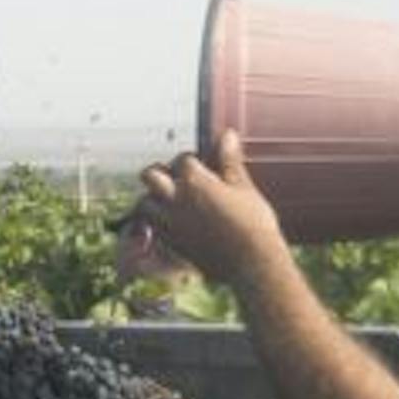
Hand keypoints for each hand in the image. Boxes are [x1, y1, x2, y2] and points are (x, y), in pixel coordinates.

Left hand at [137, 130, 285, 286]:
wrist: (253, 264)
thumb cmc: (254, 224)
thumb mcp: (243, 188)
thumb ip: (229, 161)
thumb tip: (227, 134)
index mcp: (195, 180)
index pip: (183, 159)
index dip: (194, 161)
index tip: (205, 167)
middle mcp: (176, 199)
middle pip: (150, 175)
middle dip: (161, 173)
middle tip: (179, 179)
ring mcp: (170, 223)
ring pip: (144, 202)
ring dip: (155, 198)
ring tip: (173, 201)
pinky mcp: (171, 244)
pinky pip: (152, 226)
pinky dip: (158, 220)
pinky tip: (176, 221)